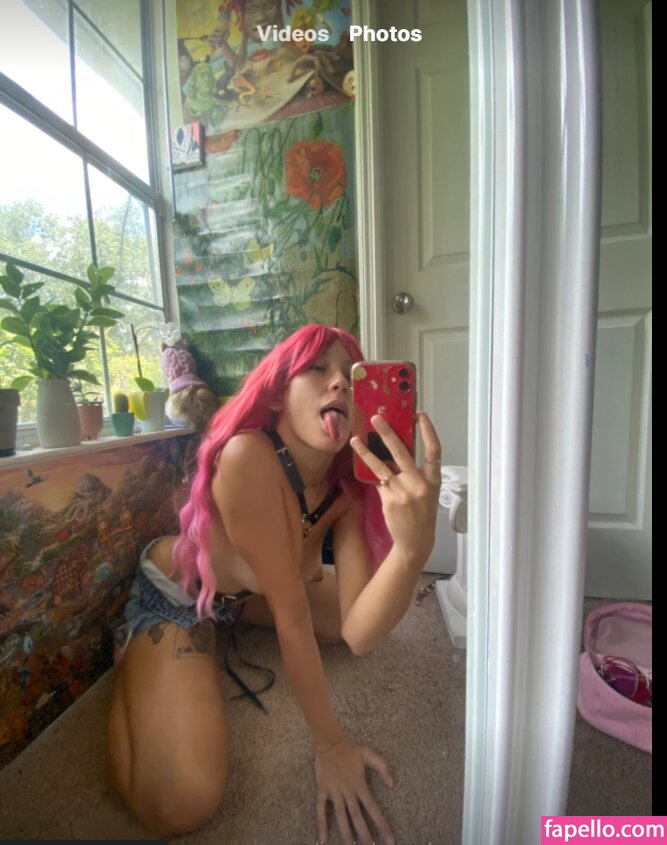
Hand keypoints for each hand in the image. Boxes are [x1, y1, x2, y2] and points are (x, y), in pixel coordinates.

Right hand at [315, 737, 394, 844]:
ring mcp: (334, 791)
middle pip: (356, 816)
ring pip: (340, 815)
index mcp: (360, 784)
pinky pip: (320, 809)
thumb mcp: (369, 754)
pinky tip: (323, 839)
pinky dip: (321, 823)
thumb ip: (382, 767)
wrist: (329, 742)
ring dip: (345, 833)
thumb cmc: (350, 750)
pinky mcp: (322, 790)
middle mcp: (347, 790)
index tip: (389, 839)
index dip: (381, 824)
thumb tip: (392, 784)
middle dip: (364, 834)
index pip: (372, 807)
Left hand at [351, 412, 441, 562]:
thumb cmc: (422, 513)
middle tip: (376, 418)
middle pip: (402, 453)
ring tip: (355, 439)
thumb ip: (415, 473)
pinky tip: (361, 464)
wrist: (415, 541)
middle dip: (388, 433)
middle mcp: (419, 484)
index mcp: (433, 480)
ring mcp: (403, 492)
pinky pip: (377, 481)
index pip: (434, 450)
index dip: (428, 431)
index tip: (419, 414)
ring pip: (381, 466)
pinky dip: (370, 473)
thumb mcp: (427, 491)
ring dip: (366, 451)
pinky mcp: (389, 500)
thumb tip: (393, 449)